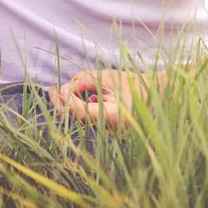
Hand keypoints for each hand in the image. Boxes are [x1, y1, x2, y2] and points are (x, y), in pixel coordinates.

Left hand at [50, 69, 165, 129]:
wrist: (156, 98)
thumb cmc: (133, 84)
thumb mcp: (107, 76)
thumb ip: (84, 80)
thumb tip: (62, 89)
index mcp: (113, 116)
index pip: (80, 111)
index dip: (65, 99)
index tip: (55, 88)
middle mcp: (109, 129)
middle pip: (76, 119)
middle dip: (61, 104)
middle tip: (51, 89)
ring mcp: (108, 132)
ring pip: (79, 120)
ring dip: (69, 105)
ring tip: (62, 91)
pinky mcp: (106, 130)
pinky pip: (87, 120)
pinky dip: (80, 108)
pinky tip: (82, 97)